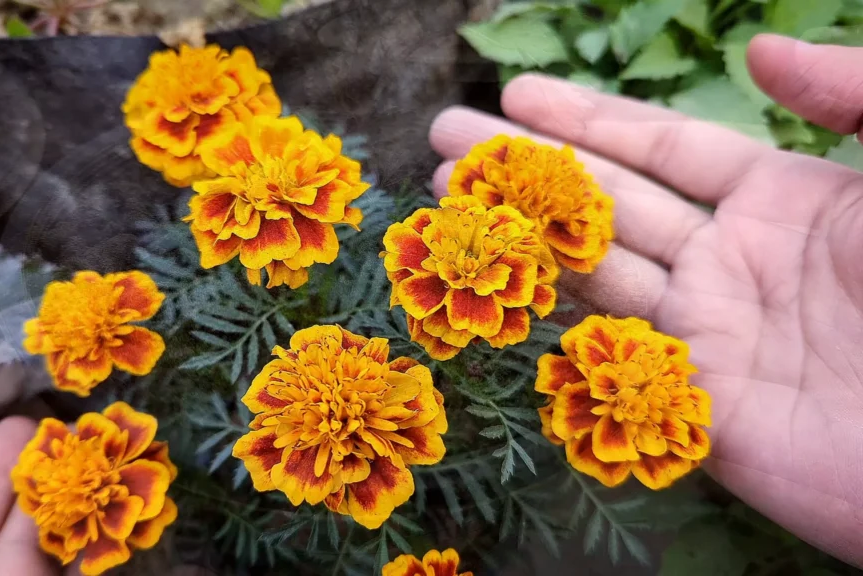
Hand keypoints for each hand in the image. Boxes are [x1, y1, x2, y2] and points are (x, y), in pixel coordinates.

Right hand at [429, 34, 862, 565]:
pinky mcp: (691, 402)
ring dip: (518, 234)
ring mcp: (706, 333)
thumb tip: (757, 49)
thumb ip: (849, 93)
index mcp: (783, 201)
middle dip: (526, 168)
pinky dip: (547, 315)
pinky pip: (606, 350)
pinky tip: (492, 281)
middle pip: (608, 203)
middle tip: (447, 134)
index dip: (587, 119)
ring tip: (444, 195)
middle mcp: (731, 262)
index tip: (515, 92)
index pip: (663, 148)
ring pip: (591, 271)